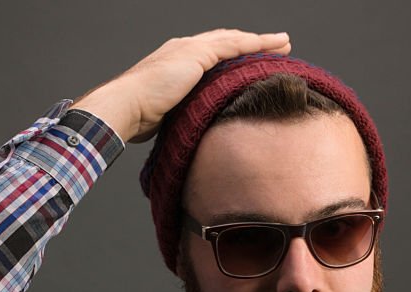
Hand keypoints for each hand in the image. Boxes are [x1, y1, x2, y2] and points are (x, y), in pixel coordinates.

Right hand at [72, 29, 290, 142]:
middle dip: (252, 43)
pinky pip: (234, 46)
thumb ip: (183, 113)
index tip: (252, 59)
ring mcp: (191, 49)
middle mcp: (184, 49)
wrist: (127, 105)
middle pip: (227, 42)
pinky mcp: (197, 54)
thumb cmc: (139, 116)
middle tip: (277, 45)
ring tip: (284, 43)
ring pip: (235, 40)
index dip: (234, 54)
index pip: (212, 54)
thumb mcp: (168, 113)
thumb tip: (194, 131)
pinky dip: (255, 45)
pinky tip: (273, 46)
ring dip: (262, 41)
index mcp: (177, 61)